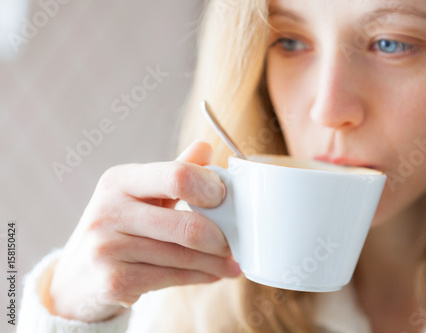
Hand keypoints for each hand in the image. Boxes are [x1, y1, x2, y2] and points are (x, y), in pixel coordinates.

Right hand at [48, 141, 239, 321]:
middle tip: (237, 242)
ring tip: (232, 263)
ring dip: (217, 262)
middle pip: (187, 226)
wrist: (77, 277)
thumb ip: (173, 173)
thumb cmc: (116, 229)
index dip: (210, 188)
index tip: (227, 199)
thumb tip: (206, 148)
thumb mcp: (137, 195)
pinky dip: (201, 277)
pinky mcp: (114, 281)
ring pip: (184, 256)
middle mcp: (109, 210)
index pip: (177, 176)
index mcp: (119, 180)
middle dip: (222, 237)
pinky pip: (173, 278)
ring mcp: (108, 247)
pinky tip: (213, 275)